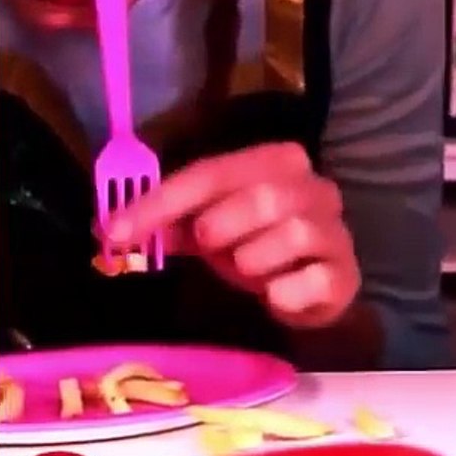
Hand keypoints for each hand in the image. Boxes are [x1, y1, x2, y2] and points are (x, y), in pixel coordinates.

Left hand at [105, 143, 360, 327]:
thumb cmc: (256, 247)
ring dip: (255, 260)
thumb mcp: (209, 228)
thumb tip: (110, 229)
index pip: (213, 172)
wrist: (309, 289)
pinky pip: (313, 280)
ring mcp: (336, 231)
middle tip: (208, 246)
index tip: (118, 230)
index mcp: (278, 161)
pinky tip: (276, 294)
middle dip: (222, 225)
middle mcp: (316, 188)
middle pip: (265, 195)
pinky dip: (283, 293)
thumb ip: (168, 224)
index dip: (161, 202)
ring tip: (248, 269)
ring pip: (295, 233)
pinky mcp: (345, 274)